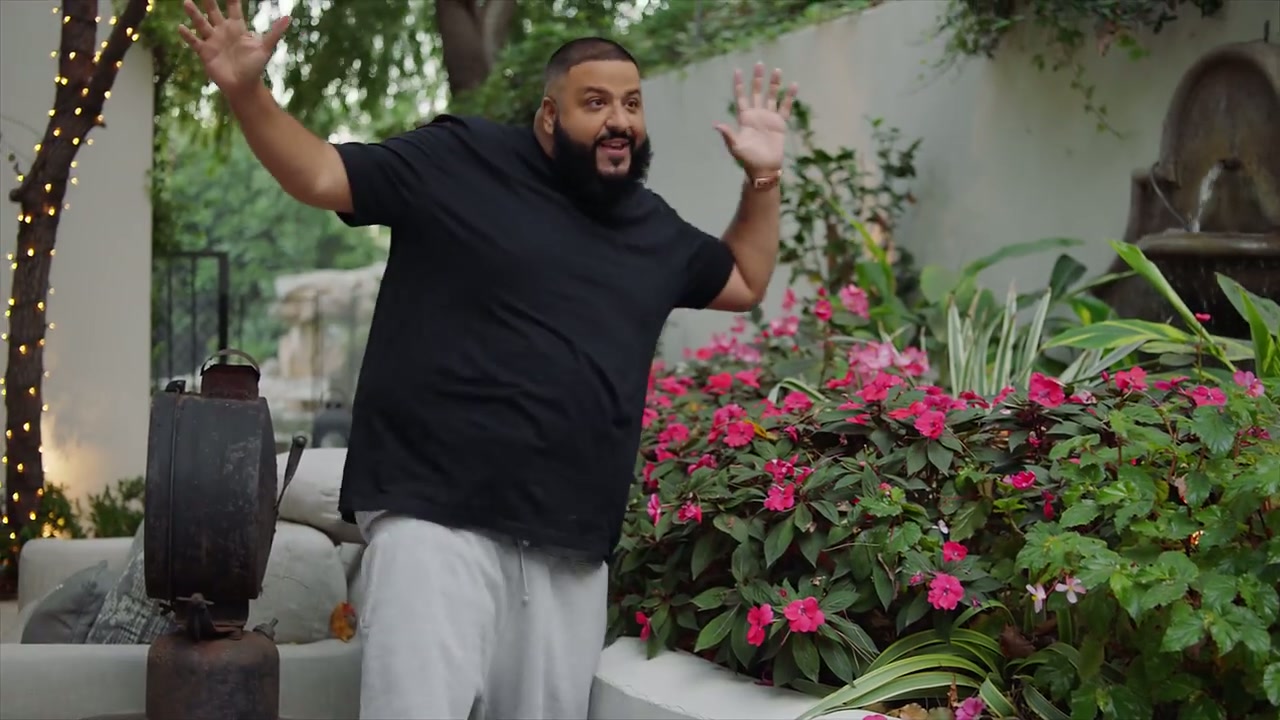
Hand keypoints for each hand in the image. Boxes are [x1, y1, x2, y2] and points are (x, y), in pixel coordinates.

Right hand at [177, 0, 289, 97]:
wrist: (244, 86)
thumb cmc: (255, 67)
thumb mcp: (265, 48)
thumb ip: (274, 33)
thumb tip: (289, 18)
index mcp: (237, 28)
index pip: (232, 7)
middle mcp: (223, 31)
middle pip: (213, 11)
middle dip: (209, 0)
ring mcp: (213, 41)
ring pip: (201, 23)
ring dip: (194, 14)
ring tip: (187, 2)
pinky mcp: (205, 52)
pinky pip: (194, 42)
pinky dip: (187, 35)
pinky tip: (181, 27)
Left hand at [714, 63, 797, 177]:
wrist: (764, 168)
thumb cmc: (748, 159)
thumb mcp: (736, 147)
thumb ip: (728, 134)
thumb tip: (716, 125)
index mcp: (744, 118)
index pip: (741, 98)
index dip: (739, 85)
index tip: (738, 70)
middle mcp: (756, 115)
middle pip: (757, 92)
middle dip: (757, 79)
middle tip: (759, 64)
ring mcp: (769, 118)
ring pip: (771, 96)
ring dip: (774, 84)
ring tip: (777, 70)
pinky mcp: (780, 123)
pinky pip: (786, 107)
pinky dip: (789, 97)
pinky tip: (794, 85)